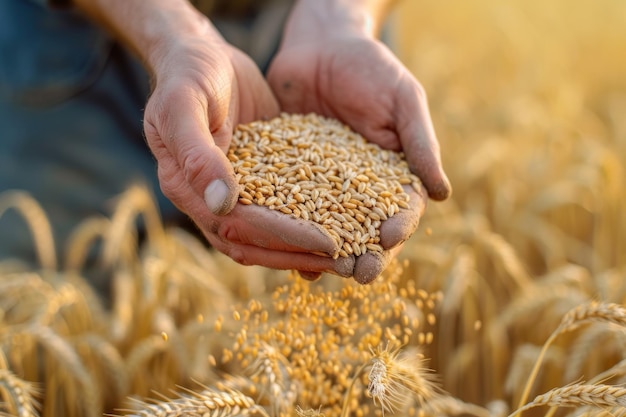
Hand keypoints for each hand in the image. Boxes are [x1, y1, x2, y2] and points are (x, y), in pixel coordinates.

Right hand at [143, 31, 356, 274]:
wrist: (201, 55)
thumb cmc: (187, 74)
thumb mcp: (183, 105)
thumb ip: (197, 154)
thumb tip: (222, 204)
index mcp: (186, 189)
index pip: (239, 225)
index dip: (282, 237)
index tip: (326, 244)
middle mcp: (208, 200)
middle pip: (255, 242)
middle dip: (300, 255)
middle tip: (347, 263)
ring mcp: (234, 193)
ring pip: (268, 234)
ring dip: (306, 248)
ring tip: (349, 254)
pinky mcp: (257, 180)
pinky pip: (282, 208)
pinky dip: (307, 222)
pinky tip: (341, 226)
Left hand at [267, 31, 447, 281]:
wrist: (321, 44)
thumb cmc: (371, 68)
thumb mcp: (403, 100)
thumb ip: (420, 144)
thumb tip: (444, 194)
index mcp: (390, 174)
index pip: (399, 210)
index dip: (397, 228)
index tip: (388, 241)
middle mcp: (356, 188)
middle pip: (362, 229)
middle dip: (362, 254)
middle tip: (357, 275)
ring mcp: (320, 186)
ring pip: (323, 227)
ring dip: (322, 253)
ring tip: (317, 272)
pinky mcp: (287, 176)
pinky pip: (286, 206)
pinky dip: (283, 227)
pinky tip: (277, 244)